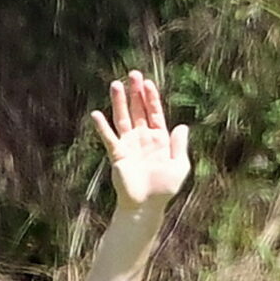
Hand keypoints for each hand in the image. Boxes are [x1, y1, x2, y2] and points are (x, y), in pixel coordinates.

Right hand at [89, 70, 189, 208]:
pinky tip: (96, 114)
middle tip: (133, 74)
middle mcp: (143, 138)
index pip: (155, 113)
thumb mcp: (180, 167)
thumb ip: (180, 146)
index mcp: (159, 139)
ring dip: (119, 102)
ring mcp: (129, 145)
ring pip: (123, 118)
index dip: (152, 98)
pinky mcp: (117, 154)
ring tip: (116, 84)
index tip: (148, 83)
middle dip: (136, 92)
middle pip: (138, 110)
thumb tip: (182, 126)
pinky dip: (102, 127)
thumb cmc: (164, 190)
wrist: (146, 206)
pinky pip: (109, 137)